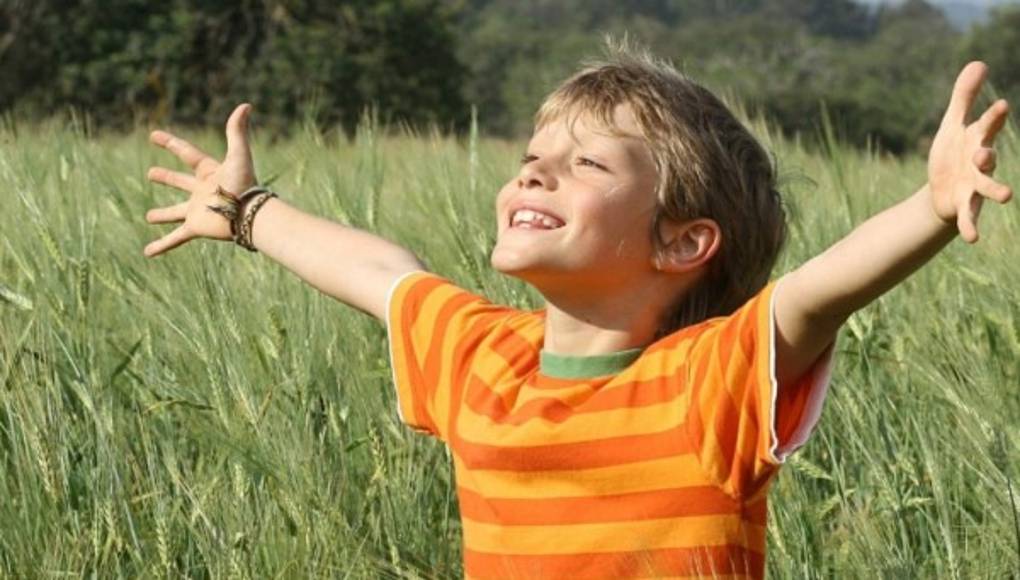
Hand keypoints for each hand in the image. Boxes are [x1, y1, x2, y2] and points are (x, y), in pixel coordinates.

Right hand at [144, 103, 256, 256]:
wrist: (250, 214)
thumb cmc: (245, 184)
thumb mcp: (239, 154)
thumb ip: (238, 130)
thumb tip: (246, 104)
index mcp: (209, 172)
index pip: (187, 153)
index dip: (170, 143)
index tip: (153, 135)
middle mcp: (202, 191)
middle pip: (180, 182)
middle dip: (167, 178)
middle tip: (151, 174)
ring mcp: (197, 210)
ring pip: (176, 212)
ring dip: (163, 215)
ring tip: (149, 217)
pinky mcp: (196, 227)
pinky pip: (175, 239)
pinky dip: (162, 246)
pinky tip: (147, 253)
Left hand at [929, 61, 1012, 242]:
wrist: (941, 189)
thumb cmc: (951, 154)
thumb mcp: (952, 125)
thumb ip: (964, 97)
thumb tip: (979, 62)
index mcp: (977, 140)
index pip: (986, 126)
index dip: (993, 117)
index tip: (1000, 106)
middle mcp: (980, 163)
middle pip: (988, 157)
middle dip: (988, 155)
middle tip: (984, 154)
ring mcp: (975, 185)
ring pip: (988, 188)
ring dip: (996, 190)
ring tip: (1007, 195)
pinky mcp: (965, 205)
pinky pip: (971, 217)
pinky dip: (971, 227)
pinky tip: (973, 239)